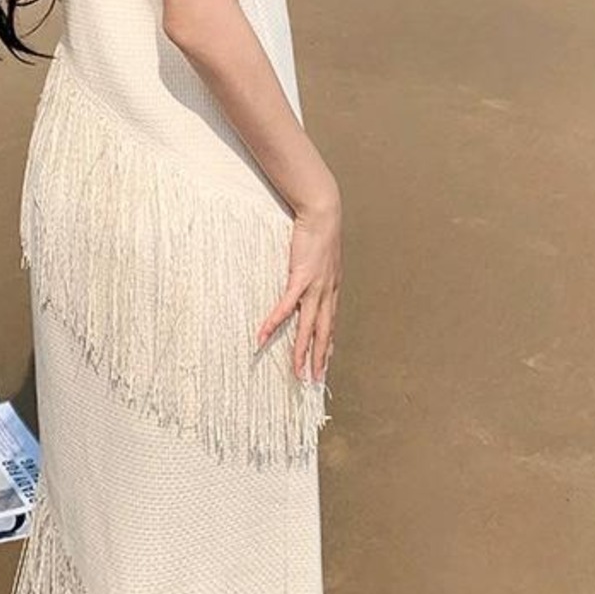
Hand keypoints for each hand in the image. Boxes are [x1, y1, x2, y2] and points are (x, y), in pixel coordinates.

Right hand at [256, 174, 341, 388]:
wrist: (323, 212)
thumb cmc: (321, 231)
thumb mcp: (324, 256)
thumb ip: (320, 270)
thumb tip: (314, 275)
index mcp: (333, 288)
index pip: (331, 323)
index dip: (329, 344)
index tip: (327, 361)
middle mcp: (327, 293)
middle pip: (324, 333)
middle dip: (319, 358)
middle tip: (315, 380)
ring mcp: (315, 288)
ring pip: (309, 328)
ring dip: (302, 352)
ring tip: (297, 372)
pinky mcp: (300, 279)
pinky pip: (285, 307)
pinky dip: (274, 323)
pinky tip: (262, 336)